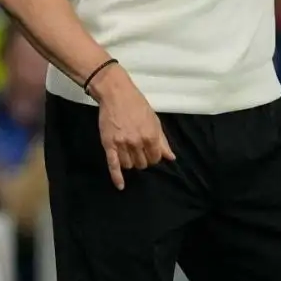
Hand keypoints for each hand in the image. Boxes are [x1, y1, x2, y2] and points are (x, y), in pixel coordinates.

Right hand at [90, 64, 175, 189]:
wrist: (116, 94)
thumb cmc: (137, 105)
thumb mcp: (154, 121)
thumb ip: (163, 141)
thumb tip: (171, 157)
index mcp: (151, 136)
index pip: (155, 158)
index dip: (153, 157)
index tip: (149, 152)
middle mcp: (137, 142)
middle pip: (142, 163)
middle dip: (142, 159)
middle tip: (139, 150)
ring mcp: (122, 145)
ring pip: (129, 165)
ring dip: (130, 162)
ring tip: (129, 153)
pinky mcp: (109, 145)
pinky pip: (113, 165)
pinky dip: (117, 177)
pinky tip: (120, 186)